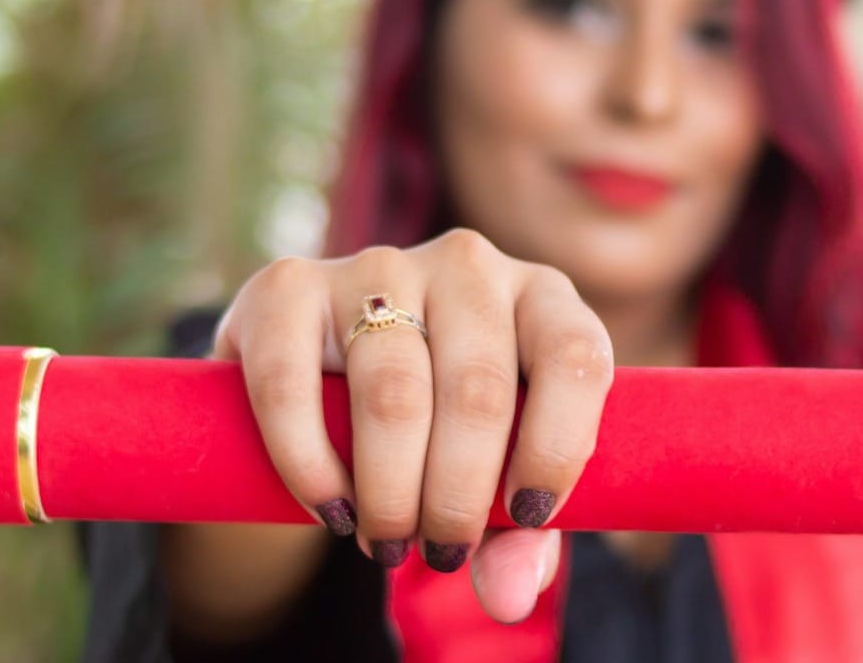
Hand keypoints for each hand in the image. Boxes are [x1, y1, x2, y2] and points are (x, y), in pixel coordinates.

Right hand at [212, 228, 614, 622]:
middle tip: (439, 552)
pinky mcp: (288, 285)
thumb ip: (518, 537)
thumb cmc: (445, 433)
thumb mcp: (498, 479)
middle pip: (478, 392)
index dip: (556, 447)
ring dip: (390, 491)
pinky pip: (292, 382)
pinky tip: (330, 509)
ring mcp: (377, 265)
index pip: (575, 357)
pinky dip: (310, 464)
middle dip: (458, 497)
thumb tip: (507, 597)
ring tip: (385, 542)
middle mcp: (467, 265)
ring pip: (393, 392)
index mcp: (542, 298)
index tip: (526, 517)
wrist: (328, 382)